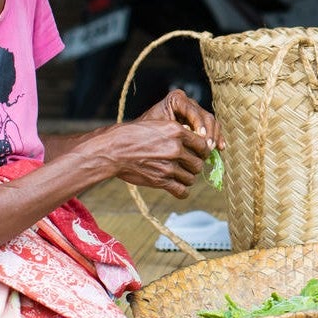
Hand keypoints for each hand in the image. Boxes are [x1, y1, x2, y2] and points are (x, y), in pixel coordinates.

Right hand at [109, 90, 225, 197]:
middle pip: (199, 163)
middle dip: (195, 165)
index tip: (199, 154)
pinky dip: (182, 191)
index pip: (203, 144)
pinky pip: (181, 191)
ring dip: (188, 178)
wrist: (114, 150)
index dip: (203, 151)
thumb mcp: (157, 125)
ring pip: (191, 177)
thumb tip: (195, 140)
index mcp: (176, 131)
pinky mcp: (161, 181)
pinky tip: (179, 188)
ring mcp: (168, 166)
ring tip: (181, 175)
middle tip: (188, 165)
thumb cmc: (133, 135)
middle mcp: (175, 148)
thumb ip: (177, 133)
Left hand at [139, 88, 225, 155]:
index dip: (198, 123)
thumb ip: (172, 131)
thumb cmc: (146, 133)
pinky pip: (213, 127)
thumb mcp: (157, 130)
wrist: (142, 135)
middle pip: (204, 115)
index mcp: (176, 99)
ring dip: (214, 135)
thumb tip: (189, 138)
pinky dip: (217, 137)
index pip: (192, 109)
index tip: (201, 136)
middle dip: (208, 132)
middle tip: (208, 147)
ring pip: (211, 121)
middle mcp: (188, 102)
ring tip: (211, 149)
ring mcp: (196, 111)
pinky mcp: (201, 121)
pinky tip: (220, 147)